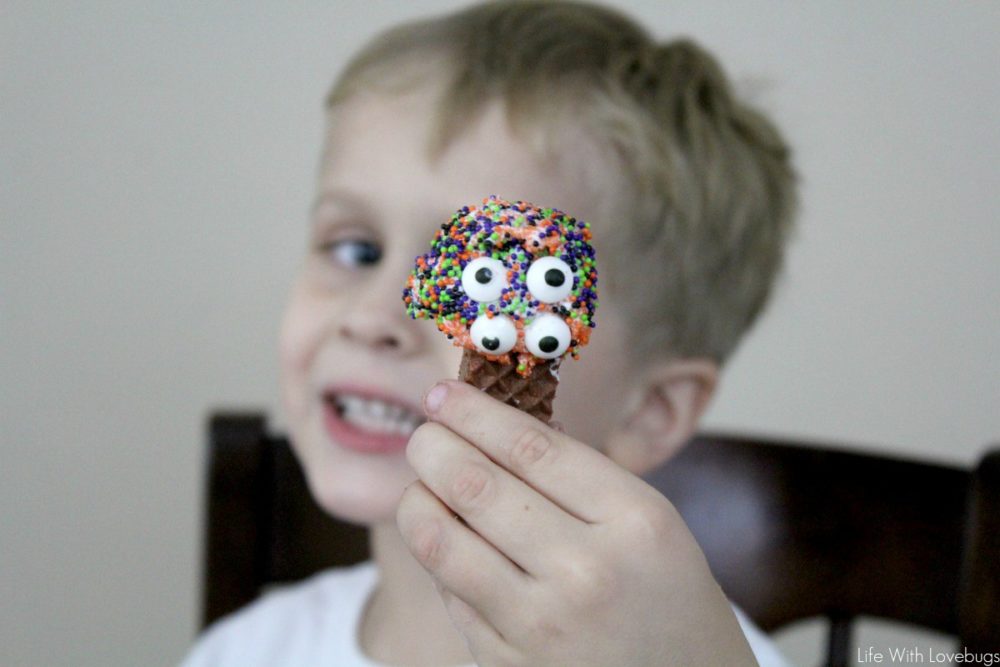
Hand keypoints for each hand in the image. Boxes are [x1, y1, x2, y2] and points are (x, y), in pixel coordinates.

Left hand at [396, 380, 757, 666]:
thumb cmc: (666, 596)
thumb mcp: (649, 523)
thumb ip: (577, 479)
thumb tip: (486, 428)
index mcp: (634, 521)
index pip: (529, 445)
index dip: (472, 411)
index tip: (442, 393)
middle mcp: (588, 573)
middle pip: (475, 485)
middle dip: (432, 447)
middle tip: (423, 435)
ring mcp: (544, 628)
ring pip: (441, 542)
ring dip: (416, 502)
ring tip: (421, 488)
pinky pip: (450, 596)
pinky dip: (439, 560)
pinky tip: (447, 543)